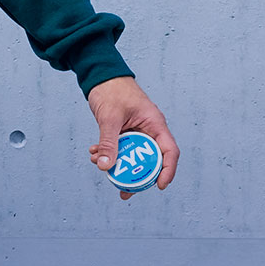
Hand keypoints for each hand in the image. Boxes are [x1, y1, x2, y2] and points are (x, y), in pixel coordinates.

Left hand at [86, 76, 178, 199]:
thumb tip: (105, 166)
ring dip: (119, 164)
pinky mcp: (124, 131)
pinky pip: (121, 149)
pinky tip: (95, 154)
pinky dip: (109, 154)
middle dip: (138, 176)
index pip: (169, 151)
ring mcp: (137, 131)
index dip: (168, 171)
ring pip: (134, 156)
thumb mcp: (109, 118)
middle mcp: (149, 129)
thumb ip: (108, 142)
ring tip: (101, 166)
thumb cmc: (111, 89)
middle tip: (125, 190)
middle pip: (151, 159)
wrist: (100, 75)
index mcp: (155, 123)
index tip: (159, 186)